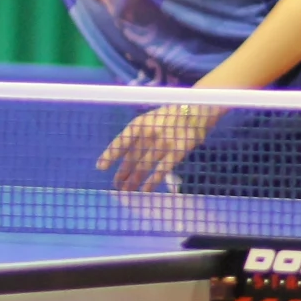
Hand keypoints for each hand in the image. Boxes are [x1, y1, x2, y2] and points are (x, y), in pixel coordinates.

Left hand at [99, 104, 221, 192]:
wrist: (199, 109)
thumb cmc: (171, 118)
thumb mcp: (152, 121)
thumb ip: (139, 139)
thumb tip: (123, 161)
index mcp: (142, 122)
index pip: (123, 139)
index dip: (111, 153)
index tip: (101, 167)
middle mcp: (151, 131)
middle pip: (133, 156)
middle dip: (123, 172)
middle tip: (116, 185)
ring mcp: (165, 141)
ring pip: (145, 164)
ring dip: (134, 179)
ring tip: (127, 190)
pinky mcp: (179, 150)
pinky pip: (163, 168)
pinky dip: (153, 180)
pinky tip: (145, 190)